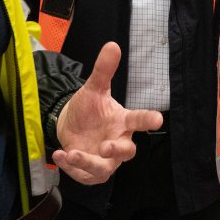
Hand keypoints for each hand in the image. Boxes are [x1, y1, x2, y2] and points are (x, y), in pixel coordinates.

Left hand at [53, 42, 161, 184]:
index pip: (138, 120)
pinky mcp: (90, 171)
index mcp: (122, 121)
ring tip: (73, 154)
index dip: (148, 120)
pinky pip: (85, 175)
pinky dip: (72, 168)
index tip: (158, 118)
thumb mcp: (93, 88)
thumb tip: (112, 44)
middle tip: (106, 147)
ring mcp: (105, 160)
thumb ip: (103, 70)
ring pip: (104, 168)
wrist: (70, 126)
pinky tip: (61, 155)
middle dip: (118, 151)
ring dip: (89, 163)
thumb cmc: (88, 109)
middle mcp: (117, 142)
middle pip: (127, 151)